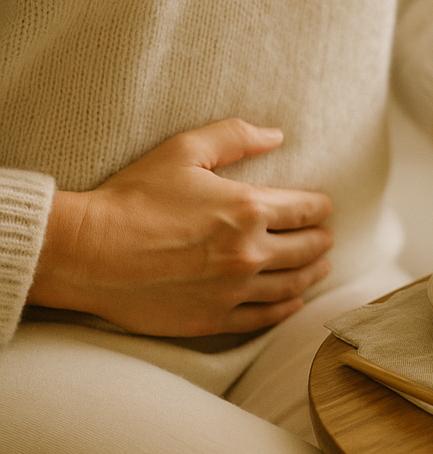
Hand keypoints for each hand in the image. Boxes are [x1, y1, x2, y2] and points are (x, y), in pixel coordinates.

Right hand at [28, 119, 333, 336]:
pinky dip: (286, 309)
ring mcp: (234, 290)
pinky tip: (294, 302)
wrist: (87, 252)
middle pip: (308, 248)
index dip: (320, 207)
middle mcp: (250, 253)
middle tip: (325, 237)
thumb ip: (234, 137)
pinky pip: (265, 317)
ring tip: (320, 267)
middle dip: (321, 239)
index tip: (321, 207)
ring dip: (313, 274)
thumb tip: (277, 135)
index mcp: (248, 209)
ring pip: (294, 285)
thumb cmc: (132, 197)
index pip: (307, 210)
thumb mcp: (183, 151)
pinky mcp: (215, 318)